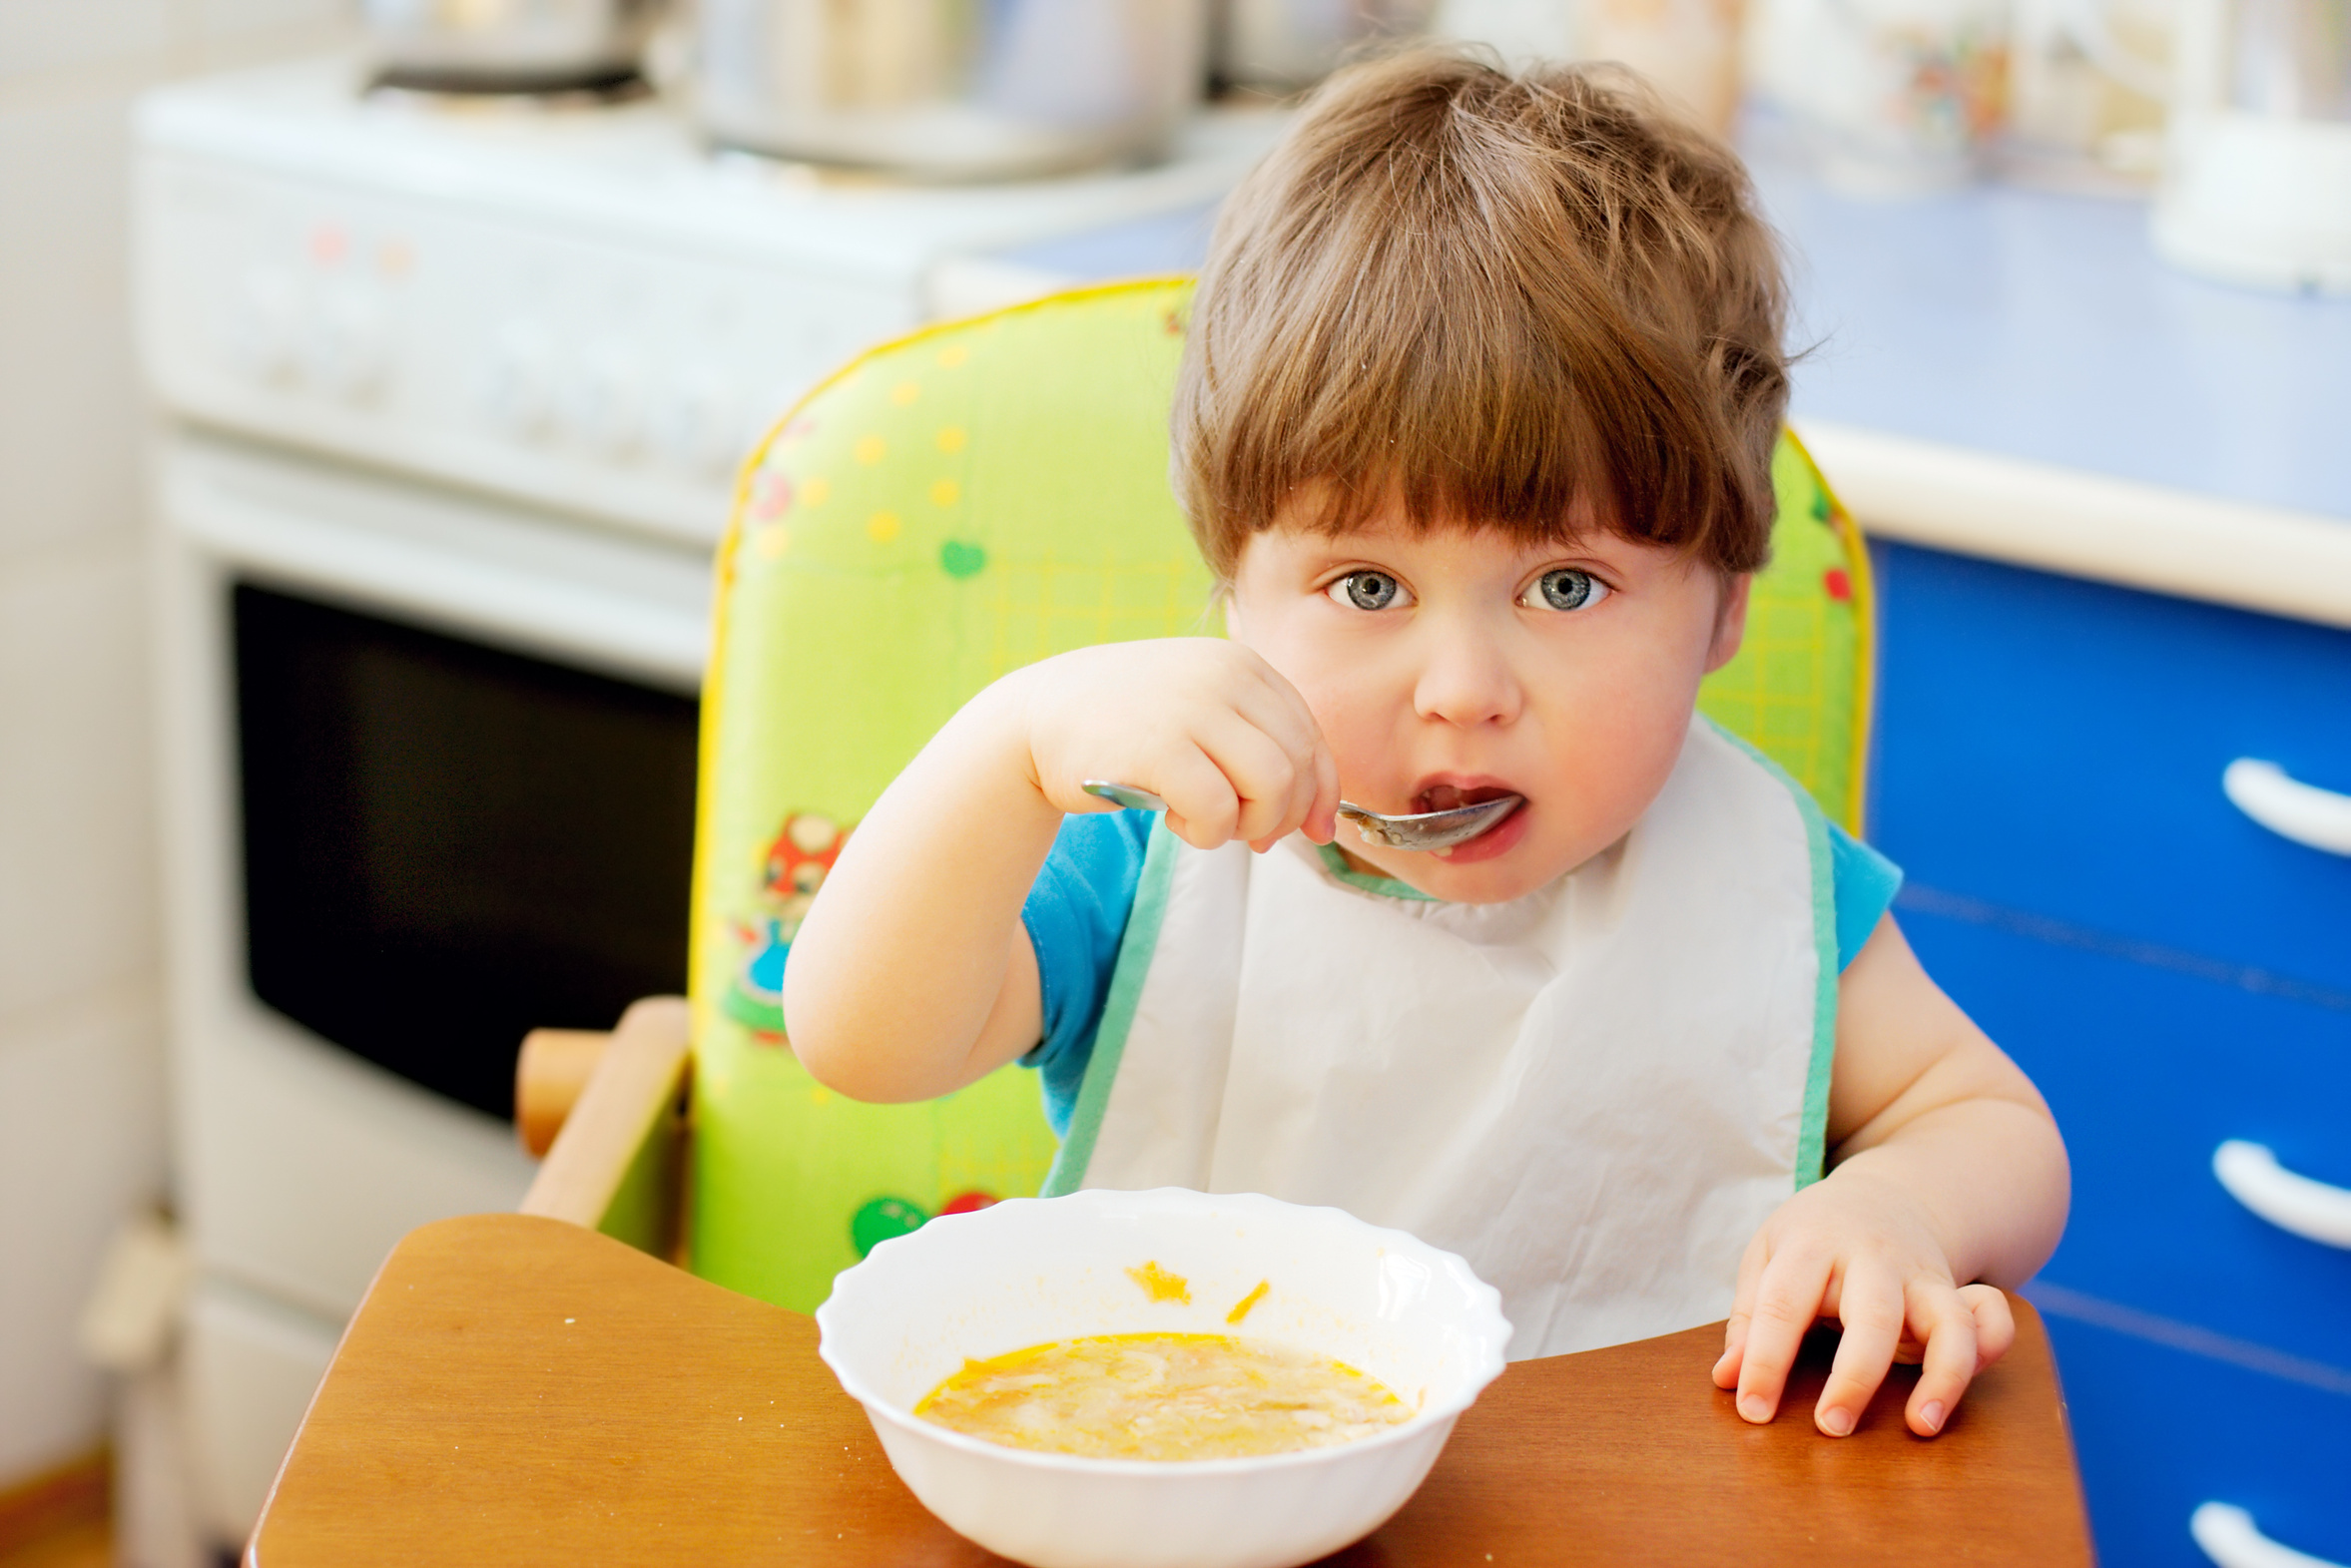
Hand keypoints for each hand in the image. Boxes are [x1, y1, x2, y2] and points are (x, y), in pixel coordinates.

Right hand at [1013, 639, 1339, 851]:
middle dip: (1284, 815)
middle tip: (1251, 836)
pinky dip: (1207, 832)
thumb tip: (1321, 818)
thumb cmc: (1127, 725)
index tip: (1312, 830)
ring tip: (1209, 823)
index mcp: (1242, 664)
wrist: (1037, 717)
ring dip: (1247, 823)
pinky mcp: (1158, 748)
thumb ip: (1258, 743)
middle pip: (1298, 764)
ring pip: (1271, 786)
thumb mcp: (1201, 710)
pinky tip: (1176, 821)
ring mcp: (1191, 708)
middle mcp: (1224, 675)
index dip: (1321, 792)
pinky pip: (1218, 810)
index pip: (1311, 735)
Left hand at [1710, 1166, 2017, 1437]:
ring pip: (1948, 1323)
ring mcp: (1922, 1275)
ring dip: (1943, 1376)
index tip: (1753, 1410)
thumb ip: (1749, 1318)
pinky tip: (1959, 1387)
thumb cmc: (1814, 1239)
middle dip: (1854, 1377)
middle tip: (1830, 1428)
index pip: (1783, 1304)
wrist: (1885, 1196)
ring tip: (1921, 1426)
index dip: (1765, 1360)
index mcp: (1811, 1244)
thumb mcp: (1768, 1257)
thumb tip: (1727, 1380)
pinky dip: (1991, 1347)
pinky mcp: (1956, 1294)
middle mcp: (1873, 1258)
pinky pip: (1990, 1319)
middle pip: (1873, 1316)